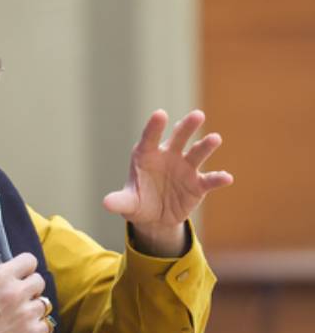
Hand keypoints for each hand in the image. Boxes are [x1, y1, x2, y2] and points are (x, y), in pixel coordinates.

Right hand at [0, 253, 49, 332]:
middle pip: (39, 281)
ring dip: (33, 310)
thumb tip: (9, 272)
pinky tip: (21, 332)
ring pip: (43, 303)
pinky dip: (36, 328)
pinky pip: (45, 324)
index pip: (29, 260)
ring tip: (18, 319)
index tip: (24, 275)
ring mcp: (27, 313)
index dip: (26, 269)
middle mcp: (15, 292)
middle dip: (31, 290)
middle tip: (20, 300)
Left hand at [103, 109, 233, 256]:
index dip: (154, 127)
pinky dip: (218, 178)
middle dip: (187, 126)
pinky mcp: (197, 184)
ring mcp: (185, 168)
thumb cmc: (138, 202)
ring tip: (215, 138)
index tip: (160, 114)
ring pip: (196, 153)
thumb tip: (106, 203)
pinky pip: (209, 180)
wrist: (155, 217)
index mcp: (147, 155)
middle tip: (197, 115)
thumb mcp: (128, 203)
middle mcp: (168, 156)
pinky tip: (226, 177)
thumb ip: (120, 201)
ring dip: (206, 146)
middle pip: (178, 137)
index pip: (150, 138)